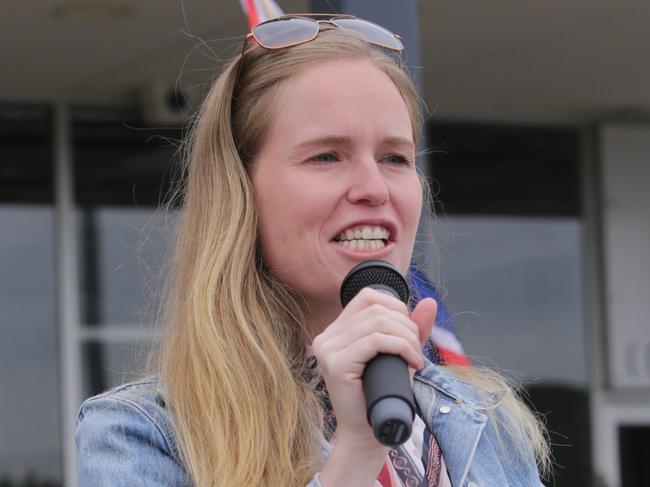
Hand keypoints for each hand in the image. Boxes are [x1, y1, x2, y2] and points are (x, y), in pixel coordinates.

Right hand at [311, 288, 436, 449]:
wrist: (368, 434)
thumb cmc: (382, 396)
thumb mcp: (399, 355)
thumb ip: (412, 329)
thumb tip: (430, 302)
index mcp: (335, 332)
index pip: (366, 296)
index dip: (395, 306)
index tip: (409, 331)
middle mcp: (326, 337)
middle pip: (375, 309)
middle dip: (405, 325)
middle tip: (417, 350)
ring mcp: (328, 350)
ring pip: (377, 323)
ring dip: (406, 337)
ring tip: (415, 358)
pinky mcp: (336, 364)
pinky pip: (374, 341)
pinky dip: (400, 347)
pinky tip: (411, 362)